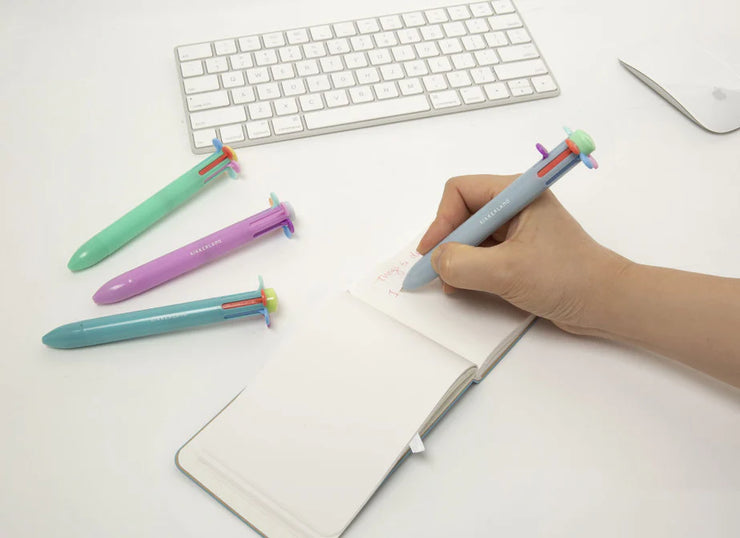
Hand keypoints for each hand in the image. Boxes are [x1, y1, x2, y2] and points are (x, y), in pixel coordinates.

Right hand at [417, 174, 628, 333]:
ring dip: (455, 256)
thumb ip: (462, 264)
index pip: (460, 191)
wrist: (607, 303)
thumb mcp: (506, 272)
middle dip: (446, 240)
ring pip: (471, 234)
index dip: (441, 221)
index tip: (431, 252)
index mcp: (517, 193)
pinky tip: (462, 286)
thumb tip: (436, 261)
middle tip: (433, 270)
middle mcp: (515, 205)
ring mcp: (518, 229)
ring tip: (447, 282)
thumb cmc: (565, 278)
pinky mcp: (520, 251)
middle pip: (463, 212)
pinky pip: (483, 252)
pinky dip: (468, 266)